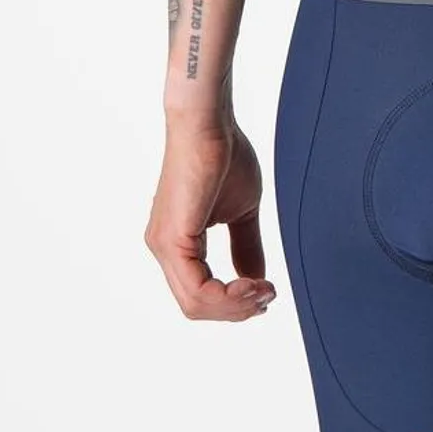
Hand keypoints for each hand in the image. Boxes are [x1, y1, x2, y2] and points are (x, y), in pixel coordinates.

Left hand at [145, 115, 279, 321]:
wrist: (209, 121)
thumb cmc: (224, 153)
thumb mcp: (241, 211)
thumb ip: (246, 246)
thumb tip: (256, 281)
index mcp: (178, 244)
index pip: (201, 294)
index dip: (234, 304)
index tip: (267, 293)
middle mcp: (164, 250)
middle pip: (197, 307)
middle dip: (237, 310)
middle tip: (268, 298)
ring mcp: (164, 246)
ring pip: (195, 304)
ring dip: (235, 306)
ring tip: (263, 291)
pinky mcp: (172, 240)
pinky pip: (197, 288)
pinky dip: (227, 295)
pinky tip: (251, 284)